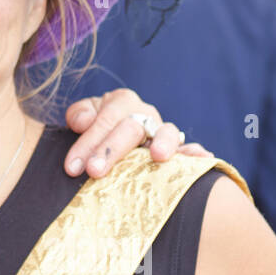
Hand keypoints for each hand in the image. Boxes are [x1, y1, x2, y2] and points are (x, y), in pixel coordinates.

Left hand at [64, 88, 212, 177]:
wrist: (113, 136)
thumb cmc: (97, 130)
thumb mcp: (84, 117)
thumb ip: (80, 115)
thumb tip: (84, 122)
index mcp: (121, 102)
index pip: (104, 120)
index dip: (87, 143)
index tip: (73, 167)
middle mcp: (145, 114)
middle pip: (130, 127)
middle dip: (111, 150)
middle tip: (94, 172)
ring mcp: (163, 131)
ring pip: (166, 132)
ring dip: (163, 144)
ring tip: (158, 157)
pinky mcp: (178, 149)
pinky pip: (190, 149)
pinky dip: (196, 154)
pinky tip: (203, 159)